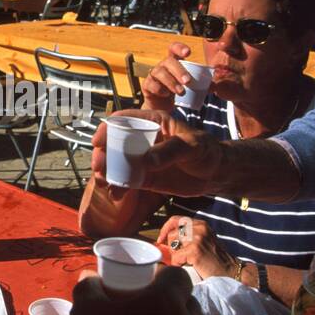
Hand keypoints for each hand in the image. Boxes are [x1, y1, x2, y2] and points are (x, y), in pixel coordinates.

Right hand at [90, 108, 224, 198]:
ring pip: (117, 163)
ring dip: (106, 172)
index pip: (124, 120)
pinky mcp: (145, 177)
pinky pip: (126, 181)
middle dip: (102, 154)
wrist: (216, 173)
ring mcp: (143, 158)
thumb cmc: (207, 151)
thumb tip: (146, 160)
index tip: (98, 141)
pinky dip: (118, 188)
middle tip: (100, 167)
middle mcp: (143, 139)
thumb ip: (170, 151)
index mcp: (152, 122)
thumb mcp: (192, 146)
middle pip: (114, 143)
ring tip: (105, 183)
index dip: (107, 128)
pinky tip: (116, 195)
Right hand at [141, 41, 194, 111]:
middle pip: (168, 61)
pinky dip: (160, 89)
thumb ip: (201, 85)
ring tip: (181, 92)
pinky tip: (167, 95)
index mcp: (173, 62)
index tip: (188, 53)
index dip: (179, 48)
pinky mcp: (147, 85)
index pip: (173, 48)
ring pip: (160, 72)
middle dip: (179, 70)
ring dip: (171, 82)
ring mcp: (153, 75)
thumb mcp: (190, 87)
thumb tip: (213, 86)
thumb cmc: (178, 93)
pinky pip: (151, 84)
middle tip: (188, 81)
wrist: (163, 107)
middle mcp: (163, 66)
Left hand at [159, 216, 233, 280]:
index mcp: (201, 224)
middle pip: (172, 232)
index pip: (176, 219)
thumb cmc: (215, 259)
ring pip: (172, 244)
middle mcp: (199, 228)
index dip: (165, 228)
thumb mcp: (204, 240)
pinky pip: (176, 257)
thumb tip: (166, 240)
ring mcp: (197, 238)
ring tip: (185, 261)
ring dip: (175, 255)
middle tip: (174, 254)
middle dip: (169, 245)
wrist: (230, 270)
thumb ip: (189, 236)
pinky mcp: (195, 250)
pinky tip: (187, 266)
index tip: (161, 239)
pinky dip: (178, 264)